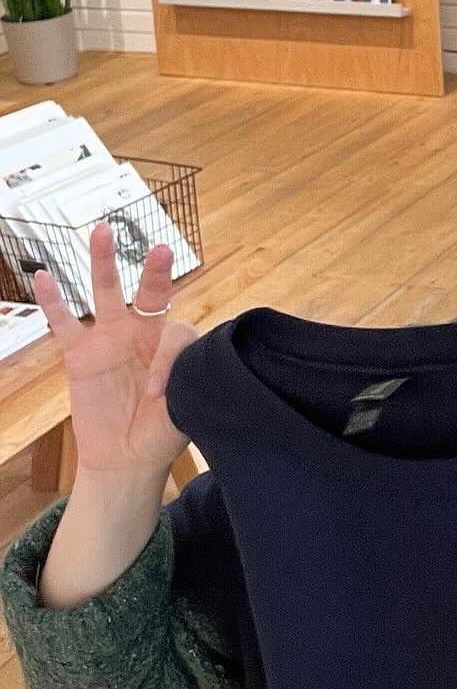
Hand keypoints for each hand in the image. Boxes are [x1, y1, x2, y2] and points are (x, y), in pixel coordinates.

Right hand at [31, 219, 196, 483]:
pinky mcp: (80, 354)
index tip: (157, 393)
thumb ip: (178, 382)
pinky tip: (43, 277)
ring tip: (101, 231)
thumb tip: (161, 379)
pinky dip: (53, 301)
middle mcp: (145, 332)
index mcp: (175, 343)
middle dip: (156, 271)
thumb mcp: (182, 406)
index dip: (169, 359)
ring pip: (106, 293)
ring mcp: (110, 339)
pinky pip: (64, 323)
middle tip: (163, 249)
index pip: (177, 332)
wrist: (128, 458)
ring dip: (104, 263)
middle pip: (151, 293)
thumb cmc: (162, 430)